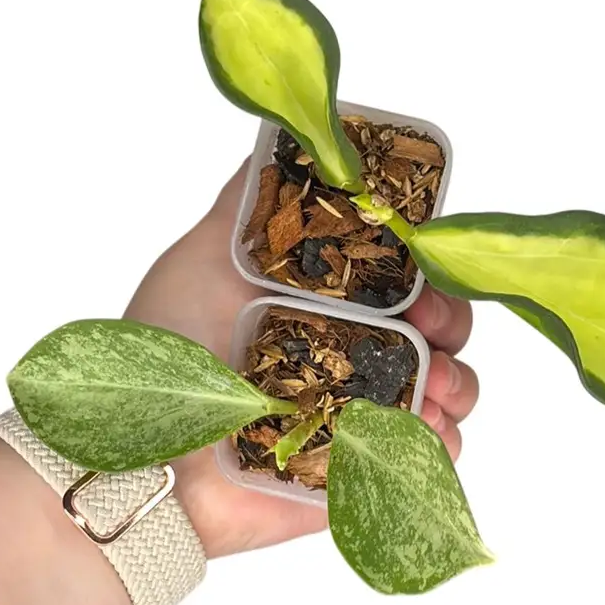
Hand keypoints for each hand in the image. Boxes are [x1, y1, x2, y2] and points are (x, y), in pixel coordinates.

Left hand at [124, 161, 479, 558]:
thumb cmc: (168, 350)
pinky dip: (440, 444)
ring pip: (446, 390)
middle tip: (435, 333)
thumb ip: (252, 203)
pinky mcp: (361, 466)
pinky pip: (426, 457)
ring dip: (456, 386)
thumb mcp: (203, 257)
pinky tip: (424, 433)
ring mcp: (362, 411)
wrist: (149, 454)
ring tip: (433, 393)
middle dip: (451, 327)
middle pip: (437, 331)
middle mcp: (351, 351)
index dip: (428, 273)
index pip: (404, 278)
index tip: (427, 279)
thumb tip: (293, 138)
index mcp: (327, 302)